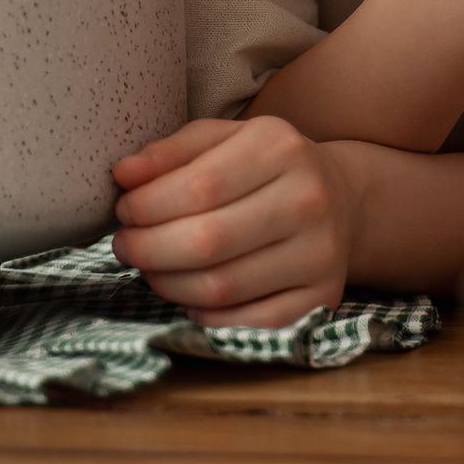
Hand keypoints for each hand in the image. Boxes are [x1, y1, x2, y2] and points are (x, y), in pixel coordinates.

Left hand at [111, 118, 358, 327]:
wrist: (340, 197)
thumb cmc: (264, 167)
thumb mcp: (223, 140)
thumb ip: (171, 153)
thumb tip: (123, 174)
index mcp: (281, 148)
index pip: (198, 186)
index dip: (146, 206)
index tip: (124, 211)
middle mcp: (309, 199)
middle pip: (206, 241)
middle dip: (147, 249)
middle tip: (126, 246)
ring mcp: (320, 252)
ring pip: (220, 287)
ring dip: (168, 284)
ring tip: (153, 268)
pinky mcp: (323, 295)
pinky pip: (248, 322)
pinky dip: (207, 317)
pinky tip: (191, 297)